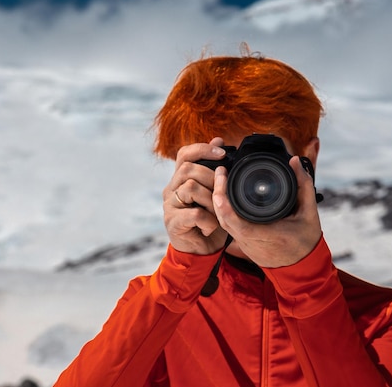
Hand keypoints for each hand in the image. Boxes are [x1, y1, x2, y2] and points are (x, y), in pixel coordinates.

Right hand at [162, 138, 228, 254]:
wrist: (200, 251)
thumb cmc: (208, 220)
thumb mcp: (215, 193)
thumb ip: (213, 168)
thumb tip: (218, 139)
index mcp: (180, 179)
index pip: (184, 154)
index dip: (202, 149)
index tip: (222, 152)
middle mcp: (171, 189)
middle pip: (188, 169)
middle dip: (211, 178)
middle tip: (222, 193)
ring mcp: (169, 206)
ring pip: (190, 187)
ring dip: (211, 200)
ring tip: (216, 213)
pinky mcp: (172, 222)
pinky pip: (194, 213)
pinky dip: (208, 220)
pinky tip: (209, 227)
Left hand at [212, 156, 321, 267]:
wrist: (303, 268)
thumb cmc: (306, 241)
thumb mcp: (309, 212)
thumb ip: (303, 185)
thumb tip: (295, 161)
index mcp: (268, 234)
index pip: (238, 221)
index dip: (225, 203)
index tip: (222, 179)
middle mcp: (252, 242)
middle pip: (224, 219)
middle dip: (217, 194)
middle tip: (220, 171)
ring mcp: (245, 245)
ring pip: (223, 223)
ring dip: (218, 202)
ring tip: (220, 179)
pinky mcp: (243, 245)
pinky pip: (227, 227)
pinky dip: (223, 211)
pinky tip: (222, 196)